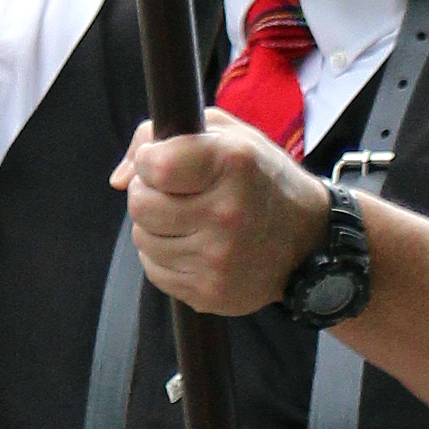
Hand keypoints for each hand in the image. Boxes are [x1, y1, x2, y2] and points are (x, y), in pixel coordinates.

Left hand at [114, 114, 330, 314]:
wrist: (309, 240)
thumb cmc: (260, 179)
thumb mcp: (227, 135)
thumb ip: (163, 135)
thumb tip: (119, 179)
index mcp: (233, 163)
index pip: (154, 165)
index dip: (148, 162)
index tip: (162, 163)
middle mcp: (227, 212)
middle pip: (141, 205)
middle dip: (147, 195)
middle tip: (172, 194)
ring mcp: (219, 258)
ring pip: (143, 240)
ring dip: (155, 228)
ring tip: (188, 220)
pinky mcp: (211, 293)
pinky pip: (156, 272)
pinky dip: (165, 257)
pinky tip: (193, 245)